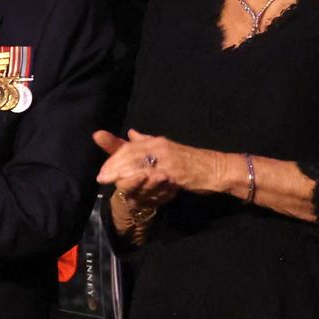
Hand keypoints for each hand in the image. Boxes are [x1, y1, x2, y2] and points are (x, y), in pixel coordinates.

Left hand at [93, 129, 210, 208]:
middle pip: (130, 153)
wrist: (216, 169)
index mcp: (156, 142)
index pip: (129, 146)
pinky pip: (154, 174)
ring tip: (111, 182)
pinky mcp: (175, 171)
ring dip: (122, 172)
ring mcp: (168, 158)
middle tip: (101, 177)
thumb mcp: (168, 149)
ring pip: (139, 163)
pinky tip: (132, 184)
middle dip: (113, 165)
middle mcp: (160, 147)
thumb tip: (131, 134)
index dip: (113, 156)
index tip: (103, 169)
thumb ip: (147, 142)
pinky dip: (141, 179)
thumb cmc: (192, 162)